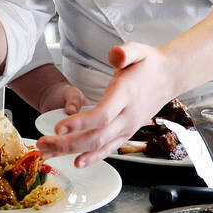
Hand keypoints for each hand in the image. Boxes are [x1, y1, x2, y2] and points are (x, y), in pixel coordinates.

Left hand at [35, 41, 176, 167]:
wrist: (169, 78)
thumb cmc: (150, 64)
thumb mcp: (138, 50)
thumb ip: (125, 52)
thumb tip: (114, 55)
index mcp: (126, 95)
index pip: (102, 115)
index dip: (80, 123)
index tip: (59, 126)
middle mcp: (127, 116)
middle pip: (96, 136)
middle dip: (67, 143)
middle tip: (42, 142)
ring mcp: (127, 127)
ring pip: (98, 146)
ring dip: (71, 151)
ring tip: (48, 151)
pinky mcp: (126, 133)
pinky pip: (108, 149)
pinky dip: (92, 158)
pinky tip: (76, 162)